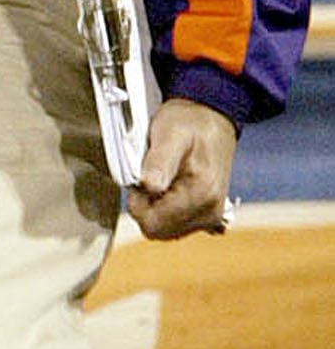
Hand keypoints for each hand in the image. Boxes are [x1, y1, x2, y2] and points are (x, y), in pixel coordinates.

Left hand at [126, 97, 238, 239]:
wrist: (211, 118)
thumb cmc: (189, 123)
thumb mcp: (170, 132)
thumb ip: (159, 161)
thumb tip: (149, 187)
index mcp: (202, 194)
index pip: (153, 224)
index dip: (138, 202)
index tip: (141, 178)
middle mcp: (210, 212)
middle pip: (158, 230)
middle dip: (146, 206)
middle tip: (150, 176)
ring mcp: (210, 217)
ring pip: (164, 230)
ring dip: (155, 207)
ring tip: (162, 178)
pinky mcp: (207, 217)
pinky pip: (175, 227)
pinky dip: (167, 211)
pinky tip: (171, 189)